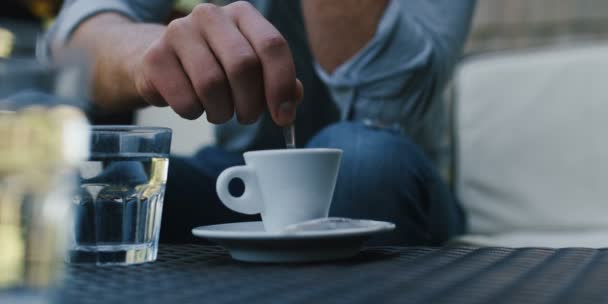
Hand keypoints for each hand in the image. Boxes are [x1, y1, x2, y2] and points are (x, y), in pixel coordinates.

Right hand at [132, 1, 302, 125]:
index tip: (283, 117)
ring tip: (219, 112)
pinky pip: (185, 99)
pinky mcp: (155, 56)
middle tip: (247, 117)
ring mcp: (179, 31)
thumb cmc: (215, 66)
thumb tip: (292, 99)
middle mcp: (210, 15)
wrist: (161, 61)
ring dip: (221, 112)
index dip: (281, 85)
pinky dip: (194, 113)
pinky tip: (194, 105)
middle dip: (250, 103)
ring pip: (212, 85)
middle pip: (242, 66)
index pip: (272, 45)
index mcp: (242, 14)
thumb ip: (278, 82)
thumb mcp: (252, 69)